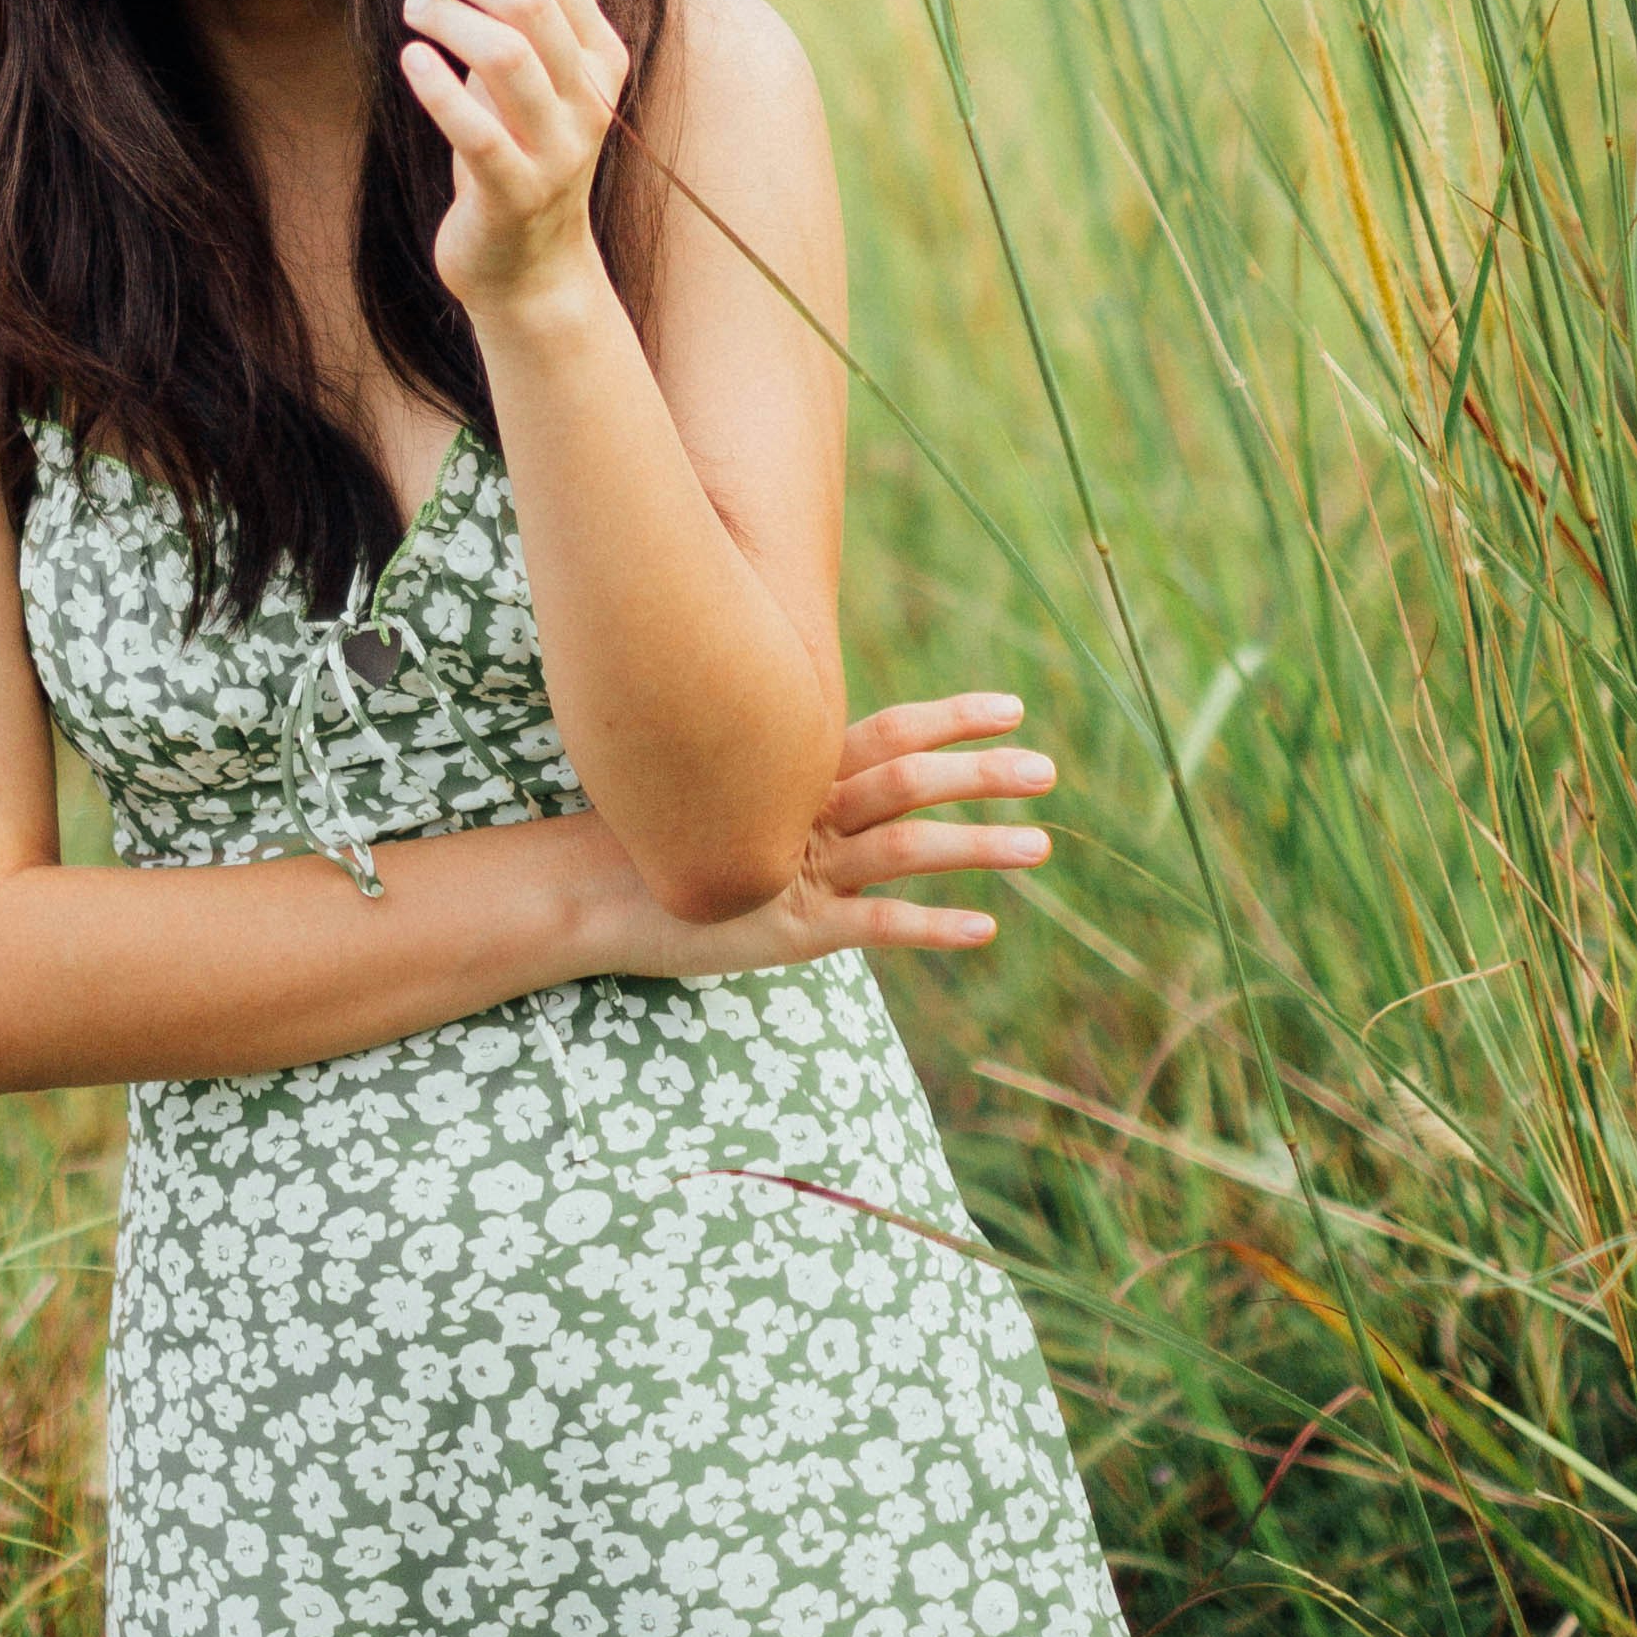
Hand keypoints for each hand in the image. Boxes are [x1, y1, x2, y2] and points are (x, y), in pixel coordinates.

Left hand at [400, 0, 630, 320]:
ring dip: (447, 18)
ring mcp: (557, 148)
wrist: (531, 265)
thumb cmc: (518, 150)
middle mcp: (589, 99)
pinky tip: (410, 59)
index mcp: (600, 58)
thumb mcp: (527, 74)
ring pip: (506, 55)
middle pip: (530, 0)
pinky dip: (437, 87)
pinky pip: (476, 131)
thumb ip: (512, 6)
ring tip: (412, 9)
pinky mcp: (515, 193)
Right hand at [583, 696, 1056, 972]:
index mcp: (796, 775)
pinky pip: (874, 925)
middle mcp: (805, 810)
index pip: (887, 733)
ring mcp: (800, 867)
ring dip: (977, 844)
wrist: (589, 892)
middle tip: (1046, 769)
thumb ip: (782, 781)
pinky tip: (985, 928)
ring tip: (1040, 845)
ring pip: (905, 846)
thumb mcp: (727, 798)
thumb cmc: (658, 841)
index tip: (1012, 707)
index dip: (951, 719)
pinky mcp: (791, 927)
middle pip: (908, 778)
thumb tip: (833, 770)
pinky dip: (932, 926)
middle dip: (981, 773)